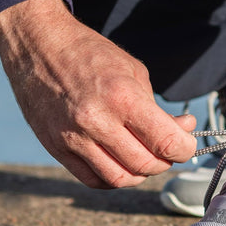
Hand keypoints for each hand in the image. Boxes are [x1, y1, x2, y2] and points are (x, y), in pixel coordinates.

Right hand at [0, 0, 196, 187]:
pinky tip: (119, 162)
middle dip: (164, 161)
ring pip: (119, 178)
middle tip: (166, 149)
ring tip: (143, 157)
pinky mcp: (56, 147)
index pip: (166, 142)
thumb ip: (157, 107)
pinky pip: (92, 179)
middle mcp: (96, 120)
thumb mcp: (133, 71)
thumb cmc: (89, 54)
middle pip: (144, 165)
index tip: (186, 144)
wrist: (39, 45)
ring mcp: (73, 137)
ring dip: (139, 174)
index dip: (184, 149)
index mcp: (121, 96)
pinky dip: (112, 178)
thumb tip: (182, 131)